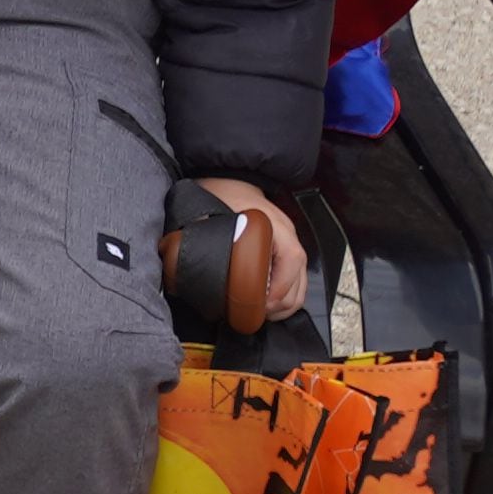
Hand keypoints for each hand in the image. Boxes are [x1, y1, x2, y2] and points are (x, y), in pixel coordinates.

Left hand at [195, 176, 310, 322]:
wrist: (228, 177)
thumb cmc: (221, 193)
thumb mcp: (213, 213)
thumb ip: (206, 235)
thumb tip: (191, 263)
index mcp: (275, 226)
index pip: (292, 261)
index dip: (278, 289)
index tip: (259, 305)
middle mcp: (288, 236)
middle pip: (300, 282)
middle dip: (279, 306)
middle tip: (255, 316)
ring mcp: (290, 244)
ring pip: (301, 286)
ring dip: (283, 305)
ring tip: (260, 313)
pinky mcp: (285, 251)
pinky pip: (295, 281)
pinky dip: (284, 296)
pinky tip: (265, 302)